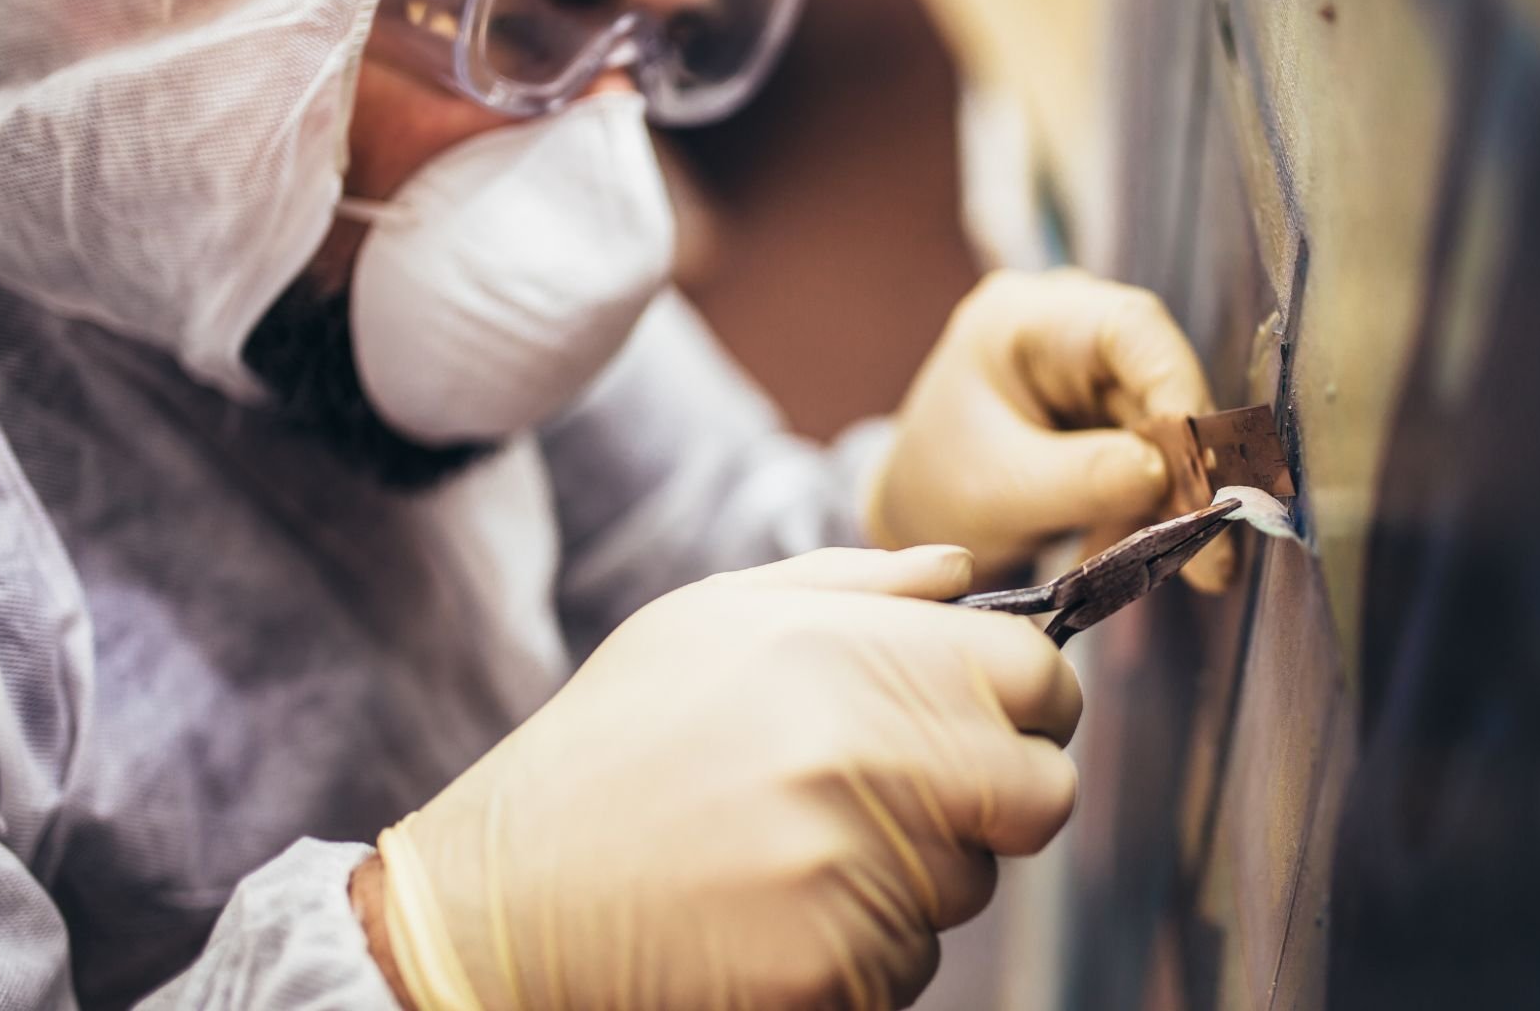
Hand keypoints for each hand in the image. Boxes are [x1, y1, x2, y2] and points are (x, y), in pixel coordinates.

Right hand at [366, 546, 1081, 1009]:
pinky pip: (912, 960)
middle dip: (991, 798)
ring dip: (915, 873)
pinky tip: (773, 913)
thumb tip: (964, 571)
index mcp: (847, 654)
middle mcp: (866, 755)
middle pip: (1038, 793)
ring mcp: (855, 870)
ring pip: (971, 883)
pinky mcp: (835, 967)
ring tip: (794, 850)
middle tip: (903, 797)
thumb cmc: (615, 749)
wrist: (502, 901)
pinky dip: (863, 946)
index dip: (1031, 701)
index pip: (1037, 677)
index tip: (994, 720)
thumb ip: (857, 584)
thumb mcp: (712, 621)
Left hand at [866, 269, 1233, 588]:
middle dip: (1186, 472)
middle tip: (1212, 556)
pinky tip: (1133, 557)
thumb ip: (1081, 479)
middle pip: (1159, 384)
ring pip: (1166, 429)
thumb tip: (1168, 473)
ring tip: (1178, 575)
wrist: (916, 514)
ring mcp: (1094, 370)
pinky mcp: (1109, 414)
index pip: (1130, 328)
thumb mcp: (999, 492)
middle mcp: (1071, 328)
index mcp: (1026, 318)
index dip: (1179, 388)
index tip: (1202, 465)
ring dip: (1172, 504)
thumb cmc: (938, 490)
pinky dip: (1152, 511)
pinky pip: (1155, 457)